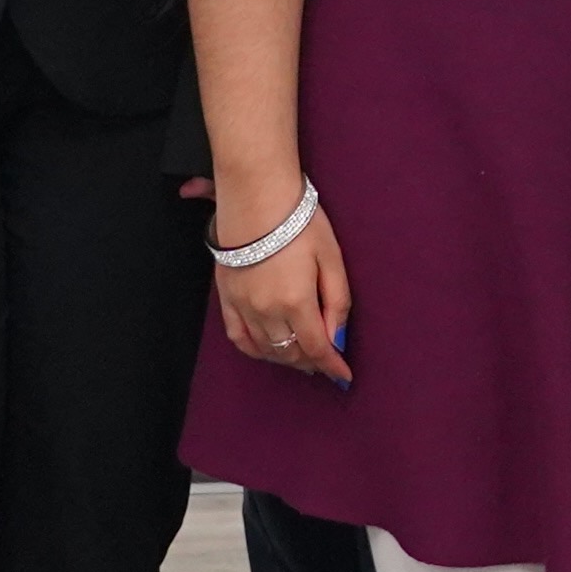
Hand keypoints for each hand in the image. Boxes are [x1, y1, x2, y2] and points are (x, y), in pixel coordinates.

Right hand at [211, 181, 352, 383]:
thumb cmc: (299, 221)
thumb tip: (337, 337)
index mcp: (296, 302)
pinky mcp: (227, 297)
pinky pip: (238, 337)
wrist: (256, 195)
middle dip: (312, 362)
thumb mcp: (331, 257)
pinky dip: (255, 350)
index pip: (317, 348)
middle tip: (326, 362)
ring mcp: (243, 306)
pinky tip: (267, 350)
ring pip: (266, 350)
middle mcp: (267, 311)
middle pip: (291, 353)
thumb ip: (337, 301)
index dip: (332, 366)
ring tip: (302, 357)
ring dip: (287, 358)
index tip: (343, 376)